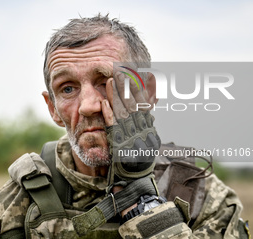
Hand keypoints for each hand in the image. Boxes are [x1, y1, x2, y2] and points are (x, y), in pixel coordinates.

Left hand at [102, 69, 160, 184]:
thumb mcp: (144, 139)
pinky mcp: (120, 148)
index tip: (132, 74)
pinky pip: (114, 130)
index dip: (137, 89)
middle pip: (134, 106)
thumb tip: (149, 101)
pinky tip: (104, 103)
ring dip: (117, 97)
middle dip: (127, 88)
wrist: (133, 182)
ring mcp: (132, 140)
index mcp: (148, 130)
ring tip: (112, 80)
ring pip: (124, 115)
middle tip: (121, 71)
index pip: (143, 105)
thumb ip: (144, 122)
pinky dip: (109, 116)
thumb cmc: (136, 160)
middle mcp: (142, 133)